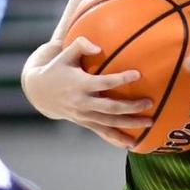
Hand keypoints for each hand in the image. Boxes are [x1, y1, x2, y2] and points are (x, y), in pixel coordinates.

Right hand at [22, 37, 151, 150]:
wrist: (39, 91)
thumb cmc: (58, 67)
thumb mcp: (65, 53)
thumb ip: (81, 45)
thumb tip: (99, 48)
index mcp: (79, 84)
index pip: (103, 82)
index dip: (120, 79)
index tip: (138, 74)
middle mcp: (81, 102)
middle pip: (110, 107)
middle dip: (130, 107)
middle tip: (149, 102)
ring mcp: (83, 115)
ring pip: (109, 123)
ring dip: (129, 124)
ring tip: (150, 122)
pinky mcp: (84, 122)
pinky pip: (102, 132)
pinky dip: (116, 139)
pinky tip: (131, 144)